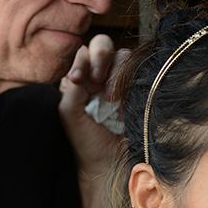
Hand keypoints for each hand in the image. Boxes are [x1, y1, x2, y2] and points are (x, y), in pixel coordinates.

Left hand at [59, 34, 128, 173]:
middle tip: (96, 80)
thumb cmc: (86, 141)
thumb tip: (82, 56)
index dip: (82, 60)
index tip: (78, 79)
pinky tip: (120, 101)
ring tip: (110, 98)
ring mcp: (121, 81)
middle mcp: (101, 76)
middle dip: (101, 56)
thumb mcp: (68, 111)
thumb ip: (72, 84)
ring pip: (123, 55)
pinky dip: (130, 79)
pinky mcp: (138, 88)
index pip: (83, 52)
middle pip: (103, 45)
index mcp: (81, 78)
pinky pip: (139, 70)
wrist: (109, 163)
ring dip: (115, 72)